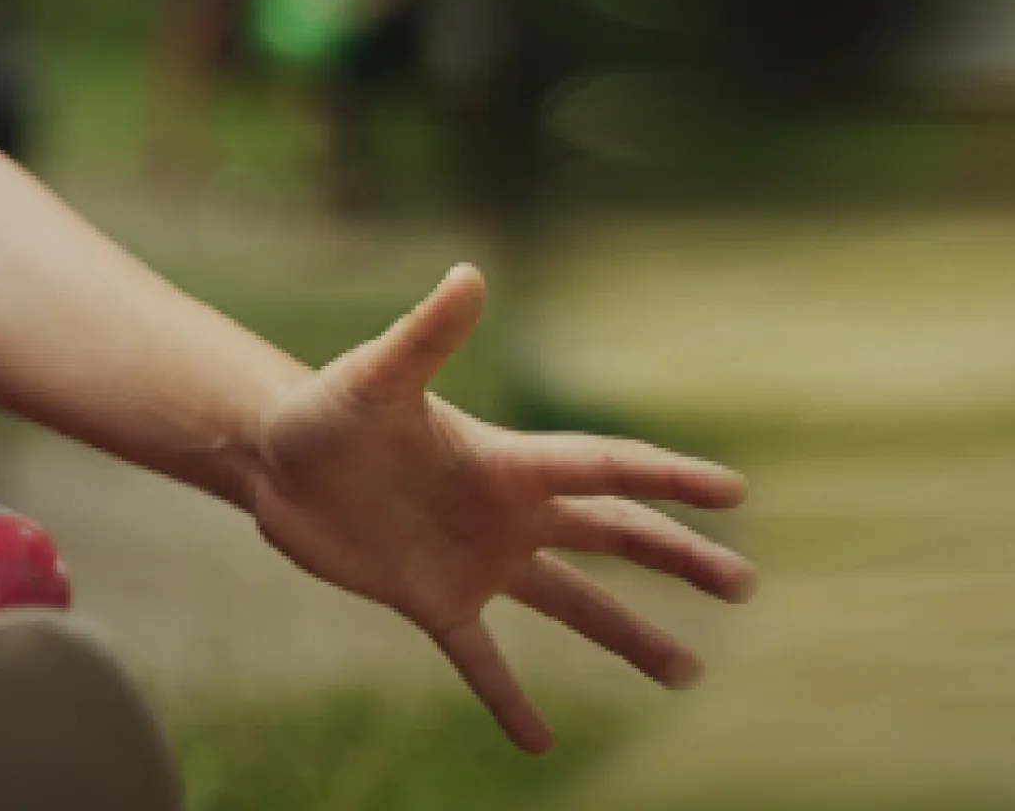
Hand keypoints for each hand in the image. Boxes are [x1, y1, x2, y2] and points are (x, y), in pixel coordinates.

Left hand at [245, 265, 755, 752]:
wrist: (270, 459)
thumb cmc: (324, 409)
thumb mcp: (373, 376)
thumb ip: (426, 334)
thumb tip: (468, 273)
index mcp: (504, 461)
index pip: (604, 469)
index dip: (668, 478)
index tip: (735, 492)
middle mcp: (504, 513)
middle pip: (611, 536)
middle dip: (678, 557)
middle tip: (744, 583)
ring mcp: (474, 561)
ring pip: (570, 603)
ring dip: (627, 636)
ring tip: (687, 671)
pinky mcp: (431, 600)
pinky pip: (482, 659)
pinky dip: (509, 698)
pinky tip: (539, 741)